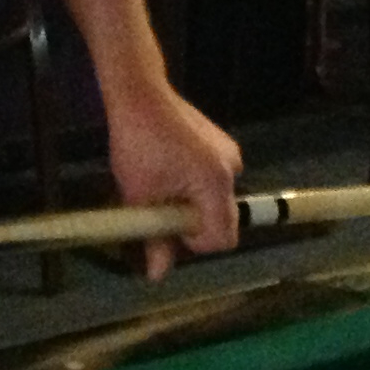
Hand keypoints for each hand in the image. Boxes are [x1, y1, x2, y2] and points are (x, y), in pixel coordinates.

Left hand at [106, 83, 242, 280]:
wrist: (139, 93)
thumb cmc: (137, 145)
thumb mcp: (140, 197)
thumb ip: (155, 240)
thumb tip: (157, 276)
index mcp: (216, 184)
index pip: (222, 238)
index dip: (194, 243)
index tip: (168, 227)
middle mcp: (232, 169)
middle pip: (223, 220)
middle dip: (193, 224)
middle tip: (161, 209)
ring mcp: (229, 153)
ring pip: (216, 200)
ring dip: (193, 204)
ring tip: (162, 186)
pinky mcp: (221, 143)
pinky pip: (214, 180)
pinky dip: (196, 185)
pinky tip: (171, 169)